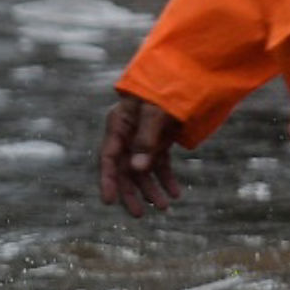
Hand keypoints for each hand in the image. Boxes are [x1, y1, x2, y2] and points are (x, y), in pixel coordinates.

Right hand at [97, 93, 187, 216]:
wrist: (182, 74)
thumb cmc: (163, 90)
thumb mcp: (154, 113)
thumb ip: (146, 140)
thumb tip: (138, 169)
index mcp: (118, 124)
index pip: (109, 157)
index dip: (107, 180)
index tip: (108, 201)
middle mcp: (127, 134)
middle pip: (124, 169)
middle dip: (132, 192)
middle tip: (138, 215)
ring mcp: (143, 138)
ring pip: (143, 170)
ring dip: (152, 189)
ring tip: (165, 207)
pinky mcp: (159, 141)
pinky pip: (160, 164)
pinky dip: (167, 179)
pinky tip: (176, 192)